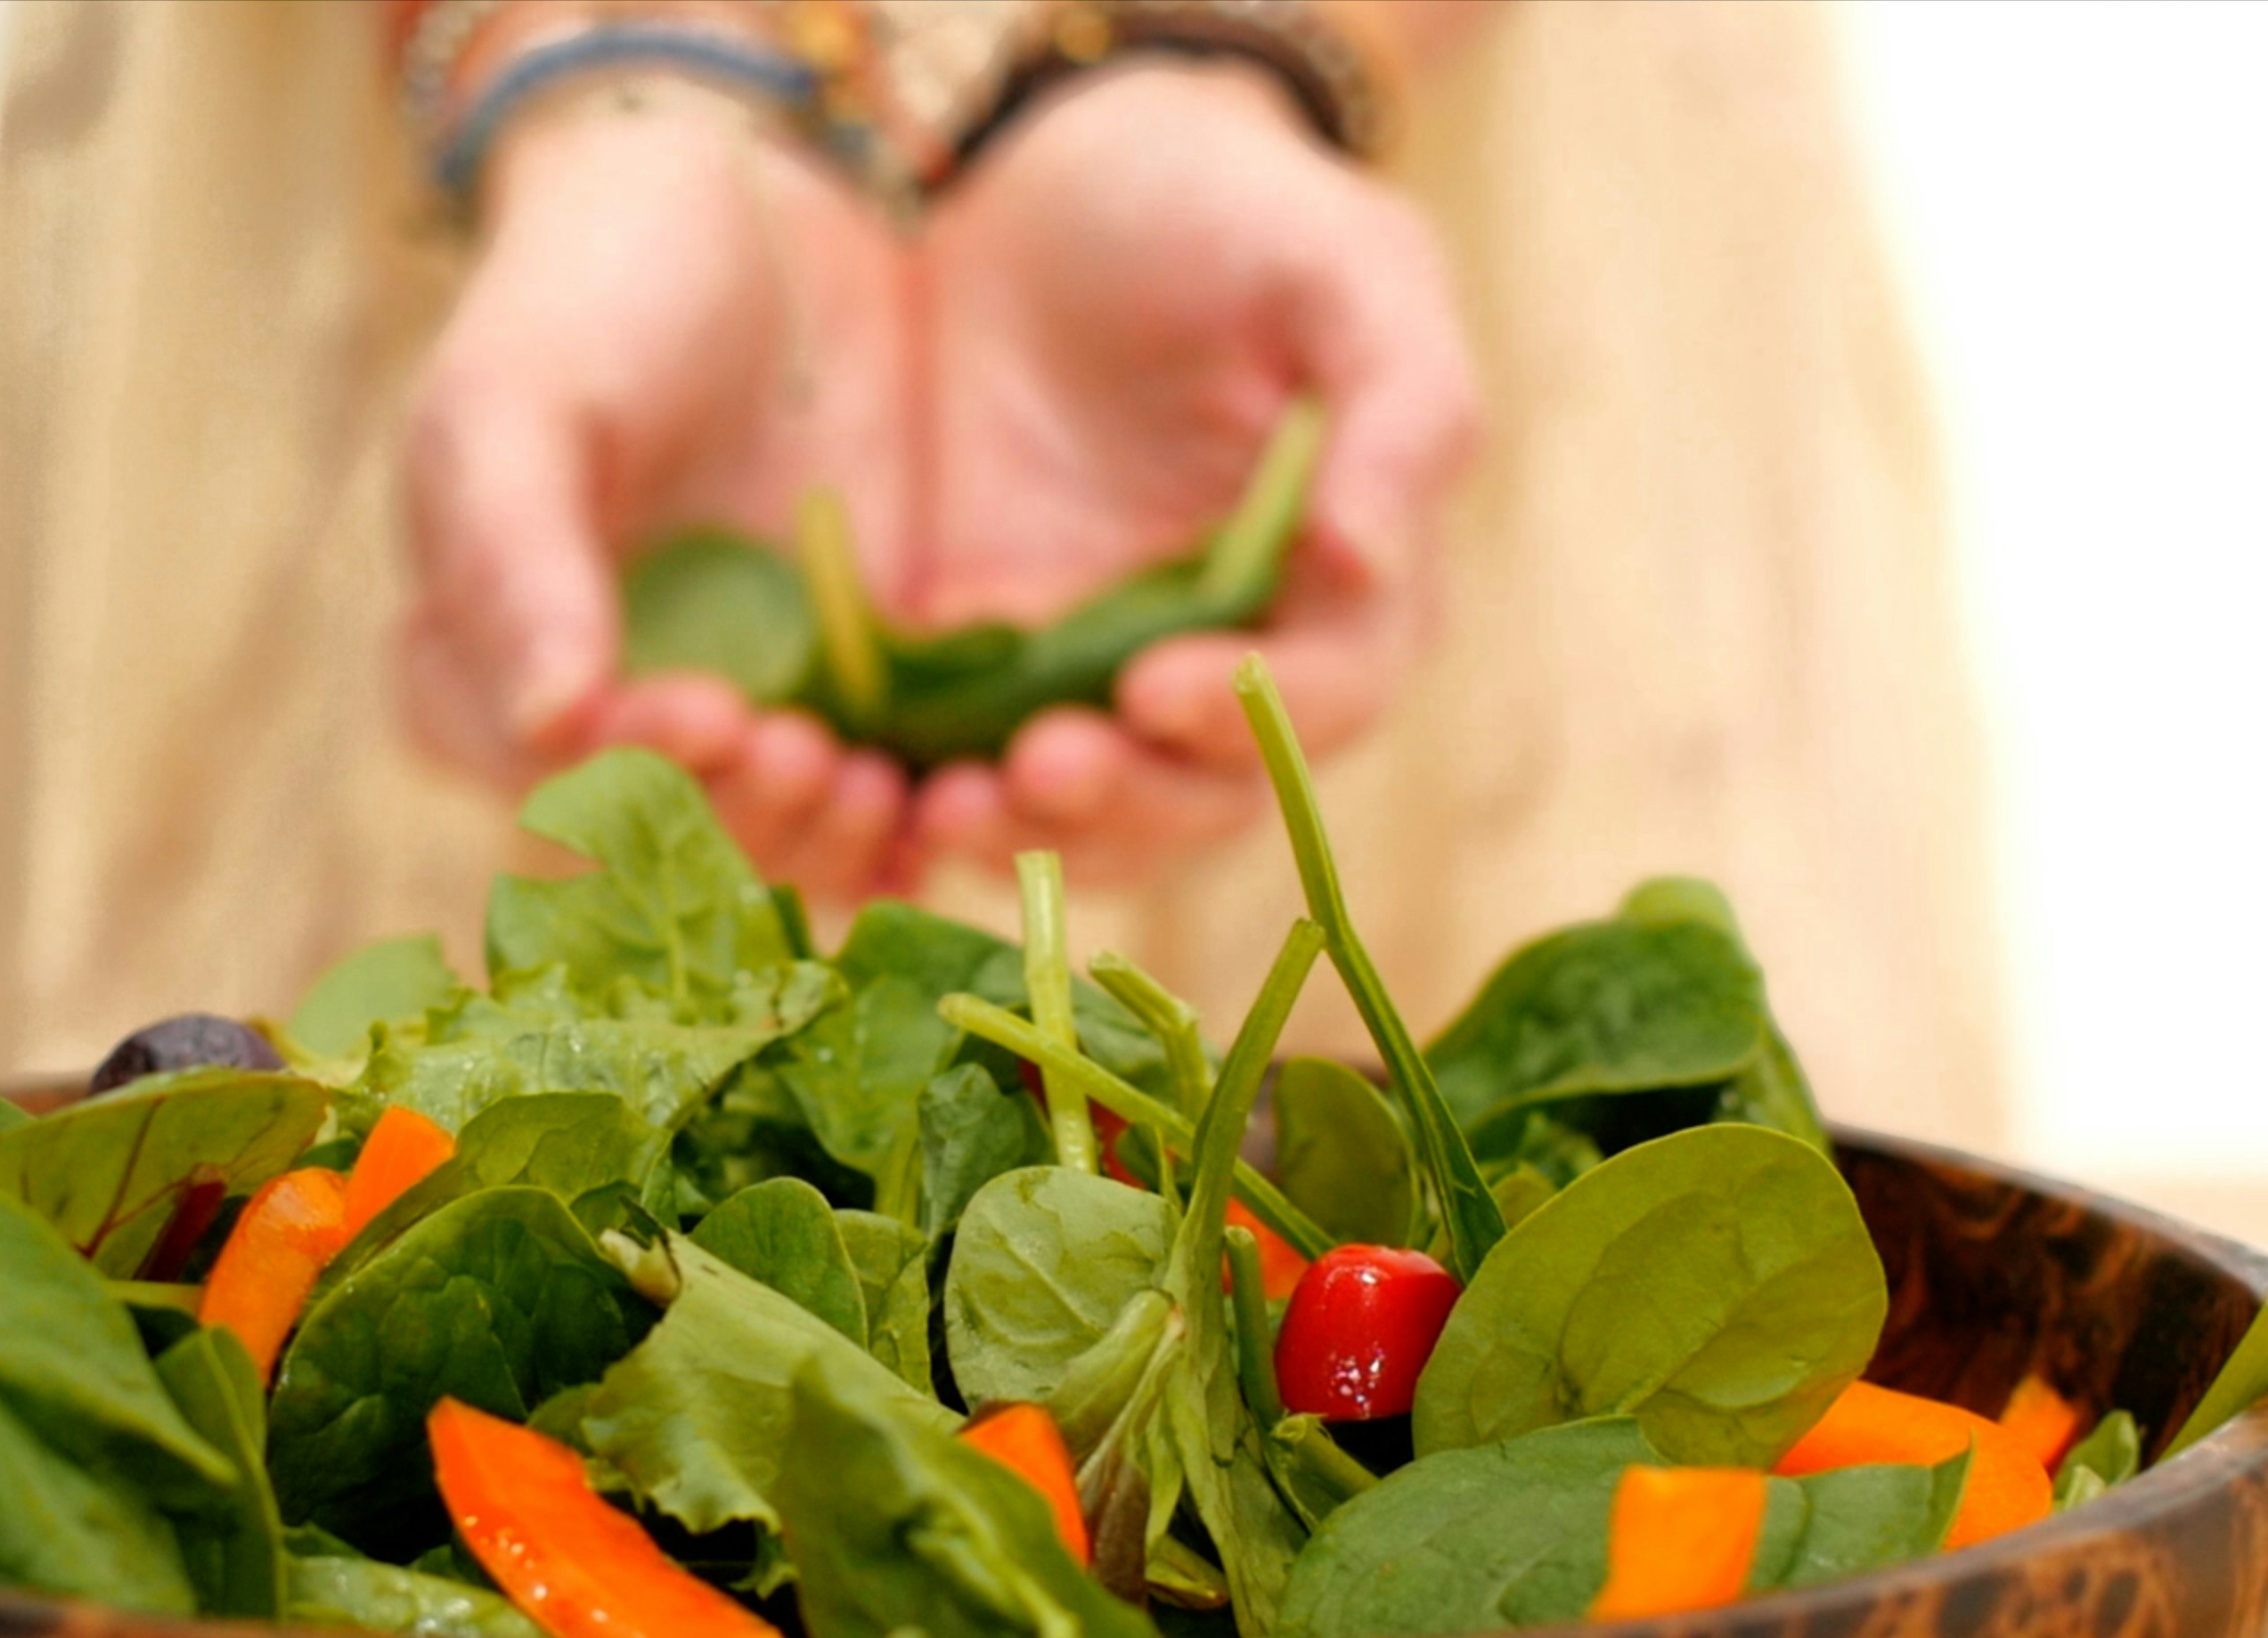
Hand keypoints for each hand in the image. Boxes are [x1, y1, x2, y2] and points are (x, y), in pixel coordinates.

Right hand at [400, 94, 918, 897]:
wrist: (745, 212)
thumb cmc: (587, 297)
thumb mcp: (517, 402)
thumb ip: (515, 560)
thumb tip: (545, 725)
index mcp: (478, 678)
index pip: (539, 780)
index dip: (623, 777)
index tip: (703, 714)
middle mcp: (604, 734)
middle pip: (662, 845)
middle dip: (739, 820)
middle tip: (809, 757)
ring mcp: (735, 730)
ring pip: (776, 849)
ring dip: (828, 839)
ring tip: (885, 783)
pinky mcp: (856, 711)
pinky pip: (881, 812)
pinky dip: (917, 824)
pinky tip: (955, 792)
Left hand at [905, 61, 1479, 884]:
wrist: (1042, 170)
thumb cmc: (1222, 204)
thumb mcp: (1340, 260)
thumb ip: (1400, 403)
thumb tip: (1369, 559)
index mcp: (1342, 584)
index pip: (1325, 696)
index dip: (1251, 714)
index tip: (1158, 692)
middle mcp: (1230, 662)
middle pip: (1205, 795)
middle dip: (1127, 804)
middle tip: (1039, 771)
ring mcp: (1095, 679)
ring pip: (1084, 817)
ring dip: (1025, 836)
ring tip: (947, 810)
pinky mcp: (973, 672)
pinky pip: (957, 775)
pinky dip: (922, 807)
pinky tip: (867, 793)